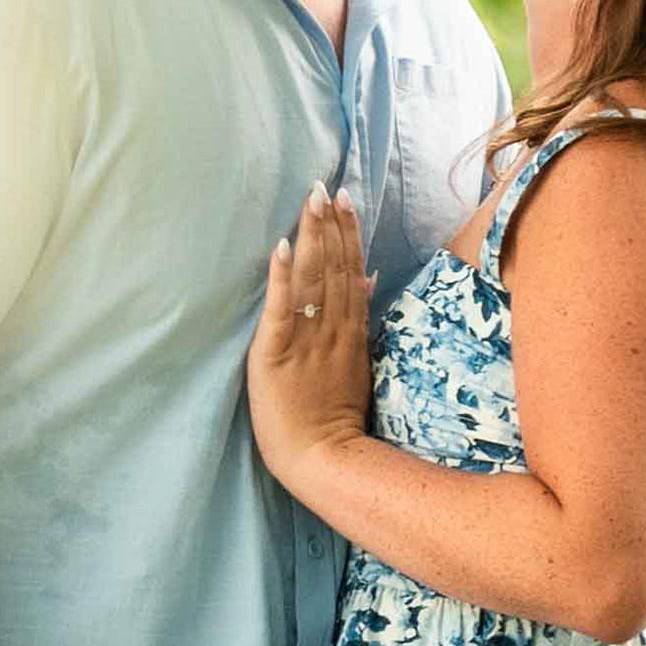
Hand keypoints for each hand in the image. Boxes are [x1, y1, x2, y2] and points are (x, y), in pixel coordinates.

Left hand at [248, 183, 372, 479]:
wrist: (323, 459)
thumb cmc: (334, 418)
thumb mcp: (359, 365)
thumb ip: (360, 321)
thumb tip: (368, 278)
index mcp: (350, 331)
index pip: (350, 272)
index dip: (347, 234)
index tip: (345, 200)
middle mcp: (331, 328)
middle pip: (334, 267)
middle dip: (330, 224)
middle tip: (325, 187)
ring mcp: (306, 340)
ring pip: (313, 279)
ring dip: (312, 238)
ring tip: (310, 201)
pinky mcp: (276, 353)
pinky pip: (280, 309)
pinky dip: (282, 277)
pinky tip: (282, 247)